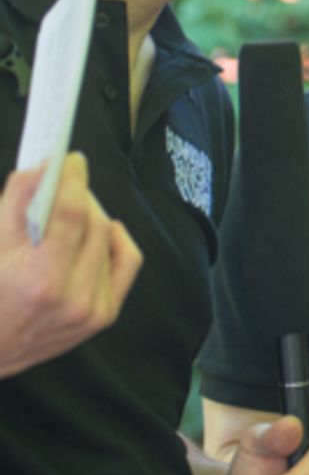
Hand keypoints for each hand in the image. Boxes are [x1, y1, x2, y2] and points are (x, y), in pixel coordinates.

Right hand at [0, 153, 141, 377]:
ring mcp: (93, 310)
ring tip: (71, 209)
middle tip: (64, 181)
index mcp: (40, 282)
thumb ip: (16, 204)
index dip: (72, 181)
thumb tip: (43, 167)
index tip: (70, 159)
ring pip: (107, 239)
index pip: (70, 216)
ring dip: (91, 216)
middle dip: (79, 196)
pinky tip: (102, 229)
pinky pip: (126, 262)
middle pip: (92, 224)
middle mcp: (74, 299)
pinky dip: (115, 240)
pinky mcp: (104, 315)